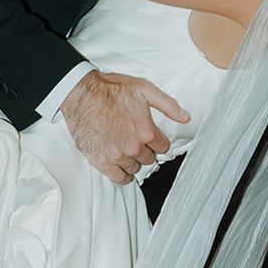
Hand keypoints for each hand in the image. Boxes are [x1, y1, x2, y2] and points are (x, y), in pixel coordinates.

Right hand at [60, 68, 189, 183]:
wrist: (82, 94)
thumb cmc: (110, 89)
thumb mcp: (145, 89)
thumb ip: (168, 105)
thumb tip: (185, 116)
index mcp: (147, 131)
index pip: (163, 147)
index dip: (158, 141)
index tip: (153, 139)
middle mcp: (134, 146)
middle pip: (149, 159)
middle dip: (146, 150)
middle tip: (137, 141)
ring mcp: (117, 156)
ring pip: (134, 168)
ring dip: (133, 161)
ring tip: (127, 149)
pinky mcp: (101, 161)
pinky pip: (118, 178)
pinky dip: (122, 175)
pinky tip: (122, 168)